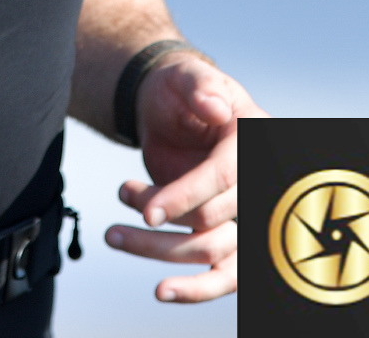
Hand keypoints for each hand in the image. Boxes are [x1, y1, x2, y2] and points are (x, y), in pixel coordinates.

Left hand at [105, 55, 263, 301]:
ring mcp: (240, 211)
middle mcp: (255, 180)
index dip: (185, 196)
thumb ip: (201, 85)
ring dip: (158, 250)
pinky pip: (222, 275)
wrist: (171, 108)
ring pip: (209, 251)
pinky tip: (163, 291)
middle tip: (122, 192)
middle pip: (213, 220)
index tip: (148, 213)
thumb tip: (215, 106)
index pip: (222, 178)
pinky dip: (195, 289)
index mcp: (252, 140)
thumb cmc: (181, 89)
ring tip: (113, 234)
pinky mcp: (224, 234)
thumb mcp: (188, 76)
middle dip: (161, 215)